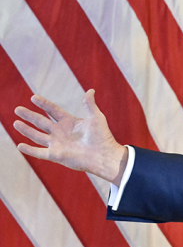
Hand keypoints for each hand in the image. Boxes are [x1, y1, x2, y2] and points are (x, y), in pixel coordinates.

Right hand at [13, 89, 127, 184]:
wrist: (104, 155)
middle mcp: (61, 132)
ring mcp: (57, 144)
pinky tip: (20, 145)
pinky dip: (29, 150)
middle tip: (17, 109)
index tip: (33, 97)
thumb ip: (90, 104)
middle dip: (29, 116)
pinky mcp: (56, 155)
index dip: (43, 104)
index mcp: (69, 122)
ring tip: (15, 123)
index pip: (53, 111)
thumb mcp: (96, 117)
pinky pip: (39, 152)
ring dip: (26, 130)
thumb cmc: (102, 137)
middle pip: (41, 122)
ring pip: (37, 136)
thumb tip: (90, 90)